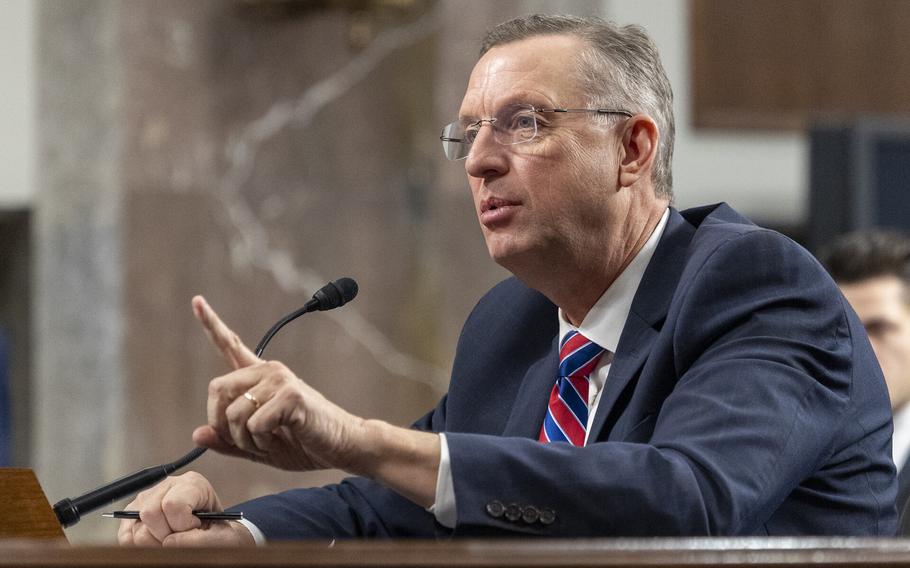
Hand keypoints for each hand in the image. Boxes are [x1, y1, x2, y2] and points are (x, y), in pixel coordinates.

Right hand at [117, 472, 253, 546]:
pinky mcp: (132, 514)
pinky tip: (158, 541)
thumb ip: (199, 538)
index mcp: (192, 484)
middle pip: (150, 513)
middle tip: (181, 536)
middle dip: (166, 534)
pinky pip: (125, 536)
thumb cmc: (217, 533)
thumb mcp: (221, 535)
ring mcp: (147, 498)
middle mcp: (167, 486)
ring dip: (154, 542)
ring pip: (136, 527)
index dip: (182, 524)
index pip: (173, 504)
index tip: (194, 528)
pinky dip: (139, 546)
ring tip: (172, 538)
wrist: (213, 535)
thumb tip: (169, 542)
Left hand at [190, 295, 440, 506]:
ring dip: (245, 439)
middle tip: (243, 440)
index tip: (196, 301)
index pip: (231, 345)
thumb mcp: (260, 447)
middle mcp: (269, 371)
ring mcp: (280, 379)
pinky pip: (254, 424)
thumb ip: (229, 442)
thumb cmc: (305, 444)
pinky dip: (262, 442)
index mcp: (261, 379)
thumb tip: (197, 433)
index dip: (211, 324)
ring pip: (233, 413)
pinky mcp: (291, 394)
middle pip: (217, 388)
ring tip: (269, 442)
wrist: (344, 447)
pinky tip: (282, 438)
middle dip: (221, 424)